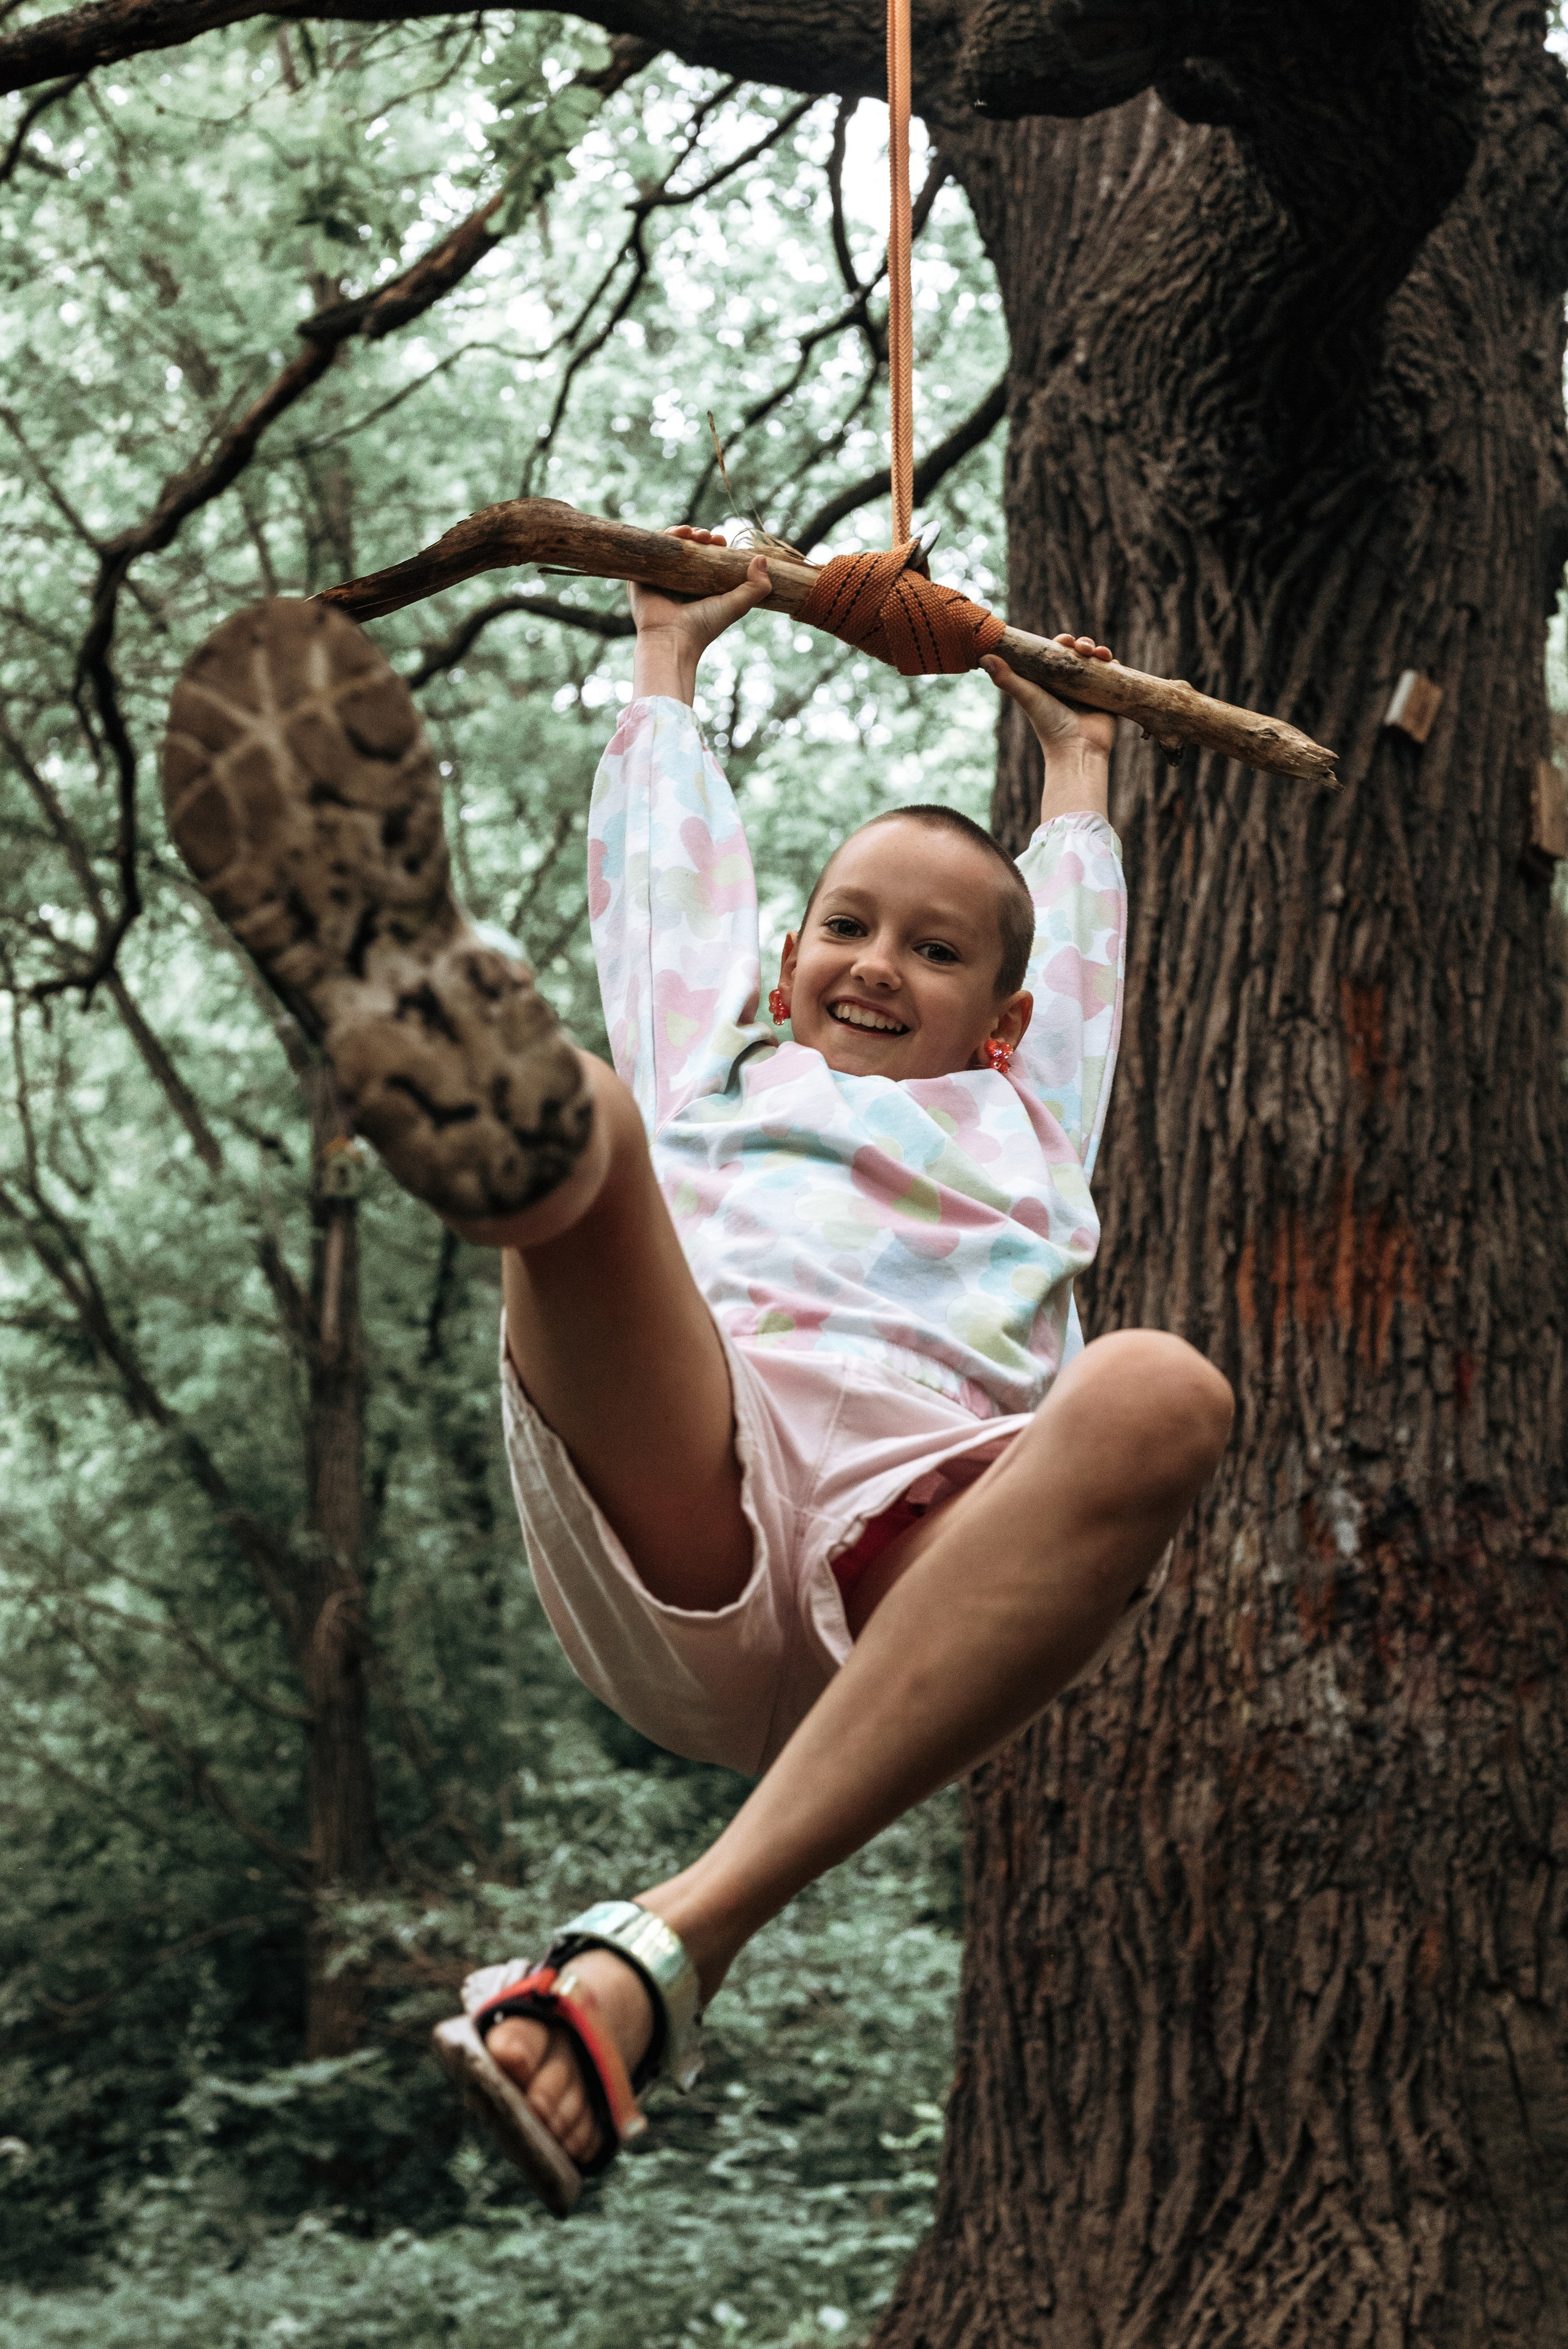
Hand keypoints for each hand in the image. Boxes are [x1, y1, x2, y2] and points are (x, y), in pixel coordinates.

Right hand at [630, 527, 770, 705]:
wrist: (673, 638)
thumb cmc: (704, 626)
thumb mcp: (737, 605)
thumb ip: (756, 587)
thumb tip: (762, 559)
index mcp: (698, 587)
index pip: (706, 557)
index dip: (714, 545)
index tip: (720, 541)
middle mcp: (679, 580)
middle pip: (689, 547)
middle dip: (700, 536)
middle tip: (707, 536)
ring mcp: (660, 576)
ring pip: (671, 545)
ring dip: (683, 532)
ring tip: (694, 533)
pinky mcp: (642, 574)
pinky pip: (652, 547)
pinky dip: (664, 535)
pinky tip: (677, 532)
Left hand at [981, 635, 1117, 759]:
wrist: (1078, 749)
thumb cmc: (1050, 726)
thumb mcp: (1028, 697)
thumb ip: (1006, 679)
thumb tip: (982, 657)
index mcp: (1052, 682)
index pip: (1057, 654)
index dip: (1061, 643)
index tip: (1064, 640)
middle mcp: (1071, 685)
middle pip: (1079, 654)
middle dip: (1082, 645)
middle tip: (1082, 647)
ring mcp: (1090, 690)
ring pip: (1097, 661)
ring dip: (1099, 651)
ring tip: (1099, 654)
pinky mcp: (1108, 697)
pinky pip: (1114, 675)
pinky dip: (1113, 664)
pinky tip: (1111, 661)